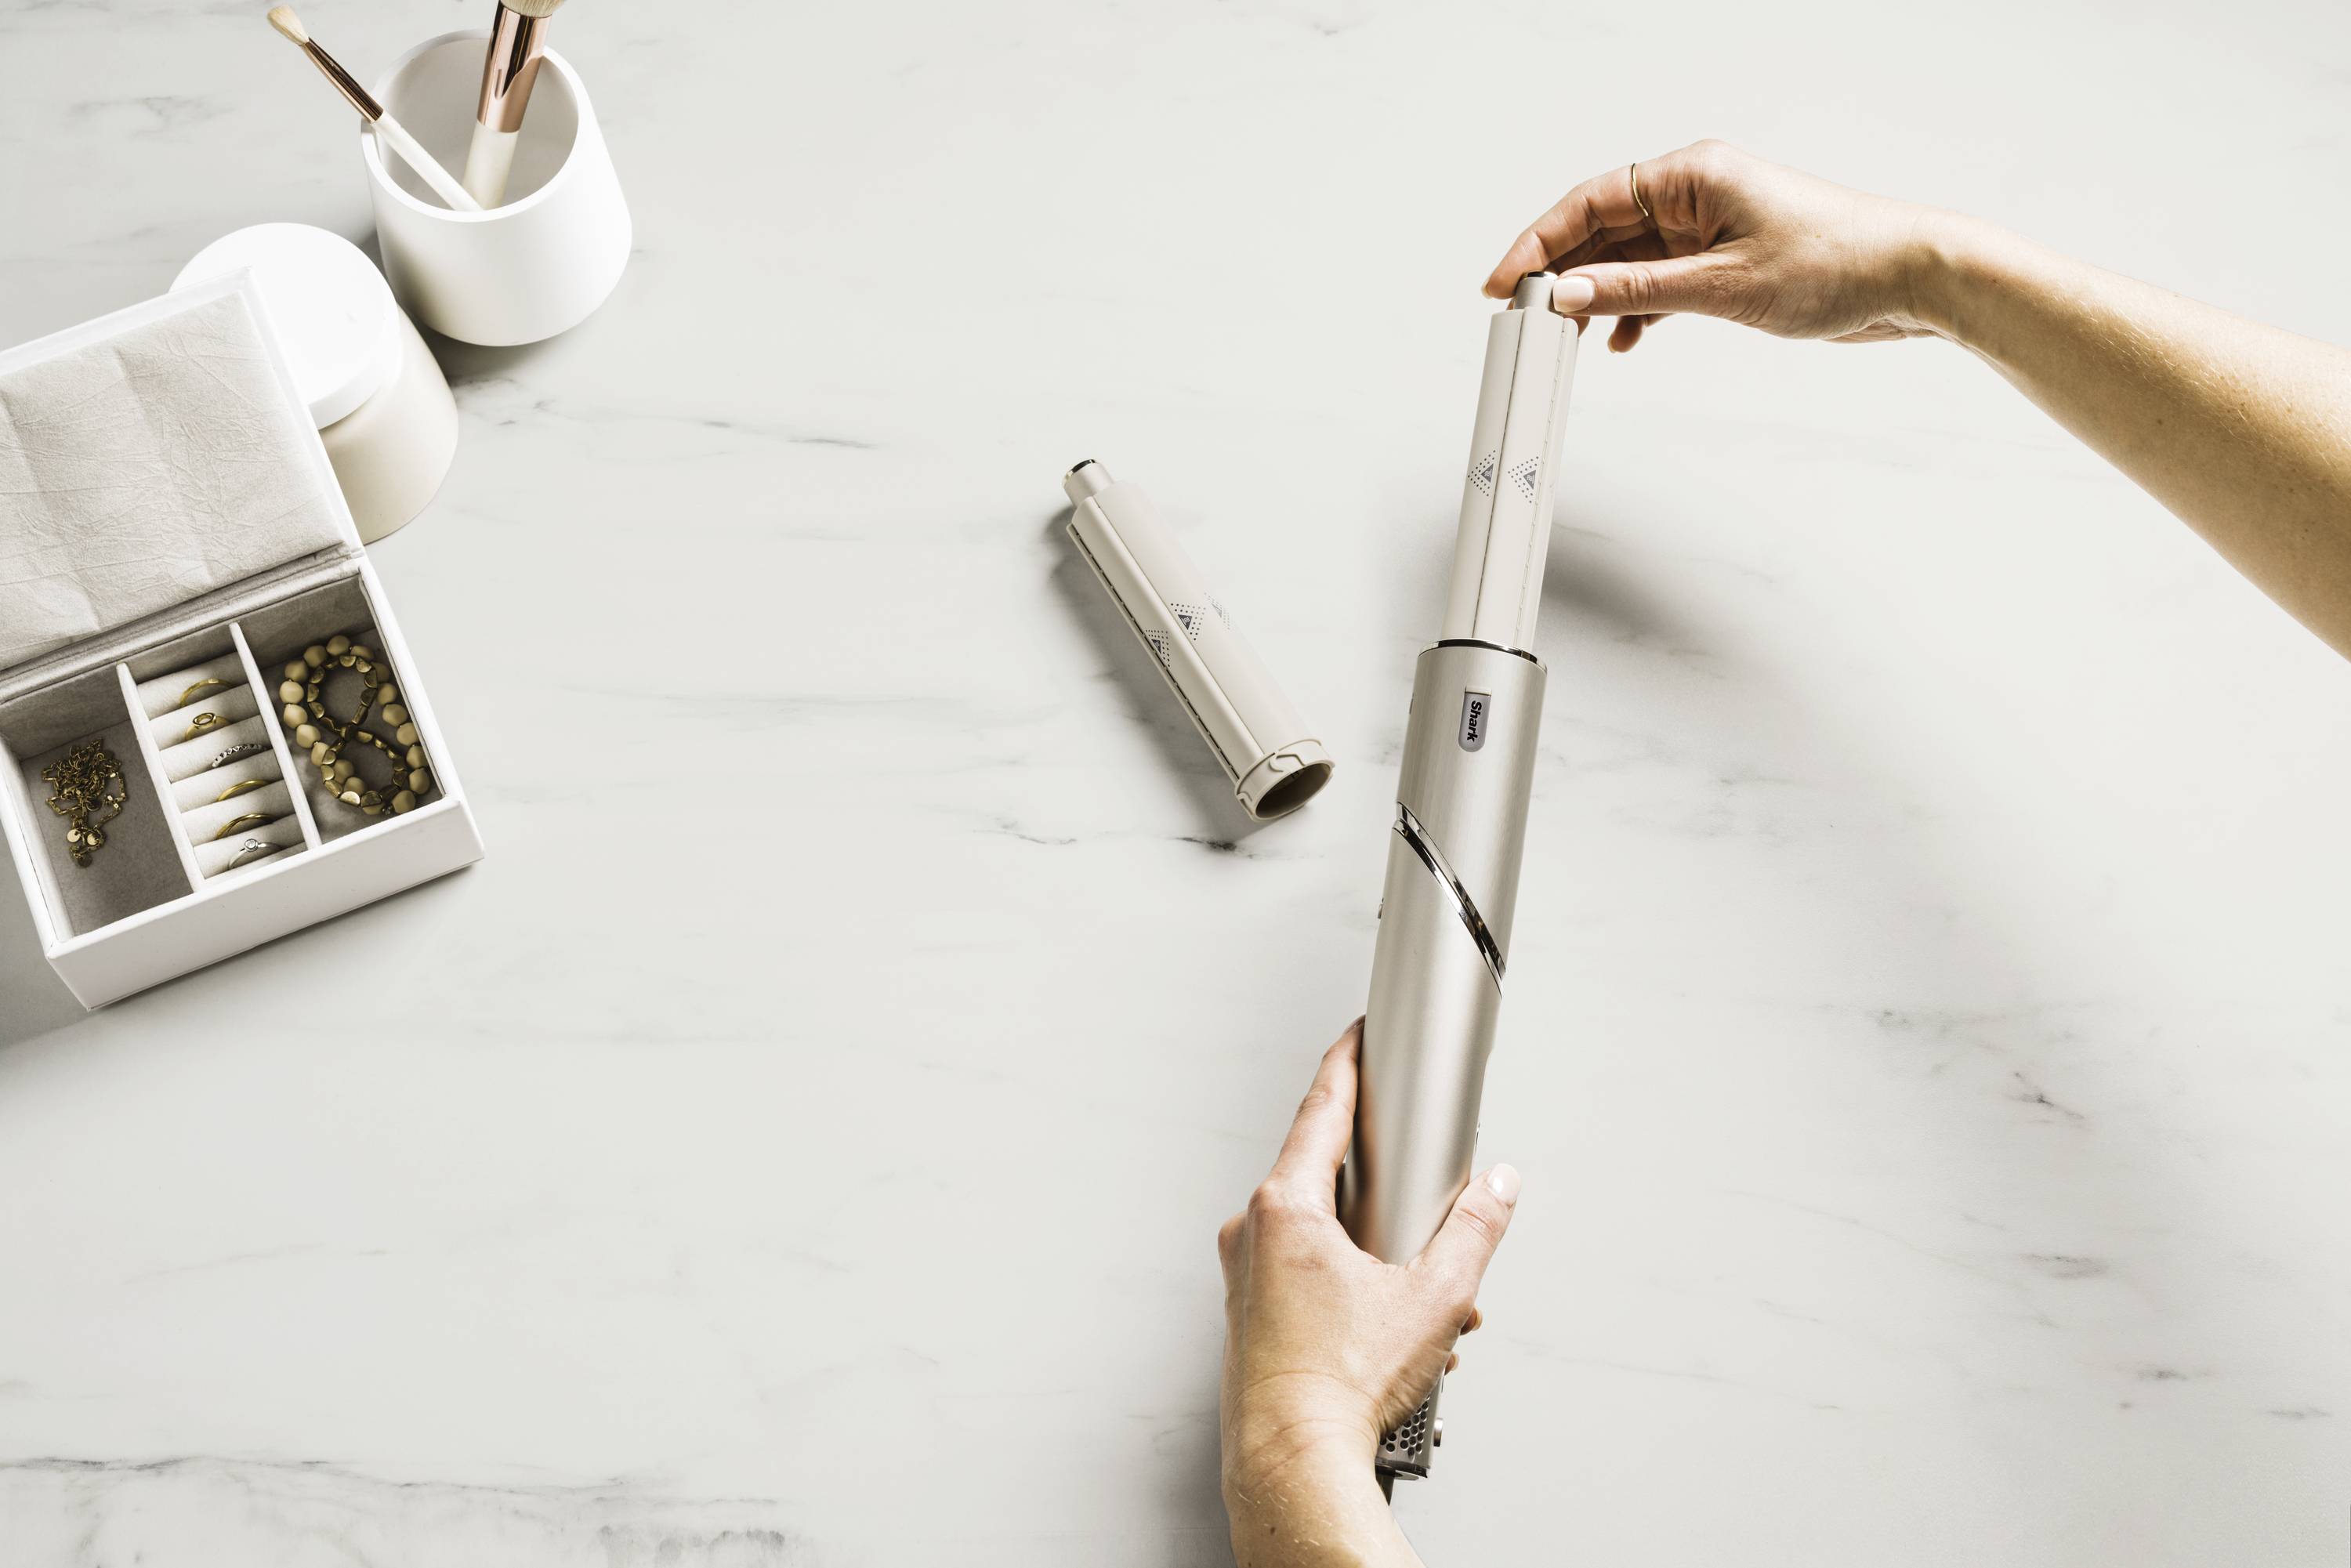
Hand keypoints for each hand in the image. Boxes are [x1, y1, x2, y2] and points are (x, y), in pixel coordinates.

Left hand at [1217, 1021, 1518, 1563]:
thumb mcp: (1431, 1299)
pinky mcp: (1247, 1312)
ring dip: (1373, 1249)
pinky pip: (1301, 1270)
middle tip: (1420, 1194)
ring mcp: (1244, 1275)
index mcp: (1285, 1209)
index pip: (1321, 1109)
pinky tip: (1385, 1325)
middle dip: (1385, 1188)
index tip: (1357, 1034)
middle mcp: (1252, 1233)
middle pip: (1323, 1172)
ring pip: (1317, 1230)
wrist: (1293, 1460)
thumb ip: (1472, 1233)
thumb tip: (1496, 1191)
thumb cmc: (1337, 1388)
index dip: (1346, 1063)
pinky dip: (1348, 1282)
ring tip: (1419, 1297)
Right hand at [1483, 139, 1958, 351]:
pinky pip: (1658, 281)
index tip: (1504, 284)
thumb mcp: (1722, 285)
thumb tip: (1569, 293)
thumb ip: (1638, 290)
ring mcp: (1709, 226)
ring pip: (1626, 259)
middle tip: (1523, 316)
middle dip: (1559, 273)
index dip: (1537, 244)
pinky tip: (1619, 340)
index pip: (1590, 203)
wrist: (1909, 278)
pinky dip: (1633, 310)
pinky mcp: (1725, 259)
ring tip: (1564, 336)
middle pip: (1601, 230)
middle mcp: (1695, 193)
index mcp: (1692, 175)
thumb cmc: (1838, 262)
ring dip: (1594, 296)